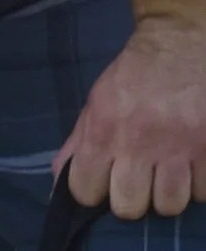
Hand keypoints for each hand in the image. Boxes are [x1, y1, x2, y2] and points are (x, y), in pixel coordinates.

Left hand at [57, 17, 205, 216]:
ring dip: (168, 195)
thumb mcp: (95, 106)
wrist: (180, 43)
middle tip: (140, 183)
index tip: (104, 184)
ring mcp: (180, 146)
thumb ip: (78, 147)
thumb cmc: (132, 79)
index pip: (86, 192)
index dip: (93, 194)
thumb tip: (59, 188)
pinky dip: (198, 186)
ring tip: (168, 176)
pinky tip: (192, 167)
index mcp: (102, 133)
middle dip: (132, 200)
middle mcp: (139, 143)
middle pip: (130, 207)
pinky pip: (204, 191)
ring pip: (171, 204)